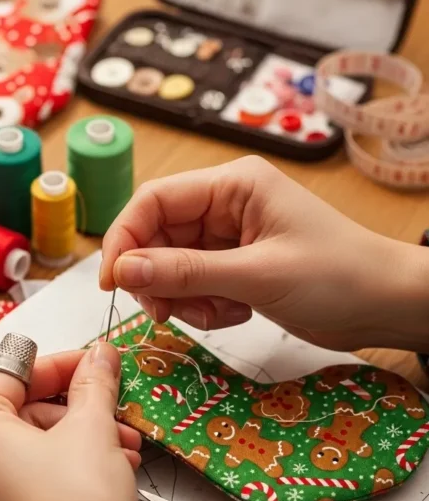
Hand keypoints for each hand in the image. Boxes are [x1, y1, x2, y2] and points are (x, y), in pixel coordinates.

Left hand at [0, 344, 140, 500]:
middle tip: (114, 408)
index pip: (12, 374)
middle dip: (76, 410)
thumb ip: (94, 383)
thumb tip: (100, 356)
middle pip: (20, 412)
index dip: (61, 364)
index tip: (94, 362)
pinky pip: (25, 478)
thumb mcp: (93, 429)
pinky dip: (62, 467)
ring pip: (28, 447)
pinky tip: (105, 470)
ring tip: (123, 447)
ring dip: (78, 439)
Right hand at [101, 155, 428, 352]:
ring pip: (173, 267)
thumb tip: (124, 269)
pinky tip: (237, 314)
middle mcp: (227, 205)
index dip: (124, 239)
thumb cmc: (340, 277)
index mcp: (234, 185)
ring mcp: (231, 237)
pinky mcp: (238, 267)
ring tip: (222, 315)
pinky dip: (205, 308)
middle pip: (158, 237)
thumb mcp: (258, 275)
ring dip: (184, 299)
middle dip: (157, 278)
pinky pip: (196, 286)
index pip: (154, 201)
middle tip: (165, 313)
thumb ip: (187, 272)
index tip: (113, 282)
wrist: (386, 305)